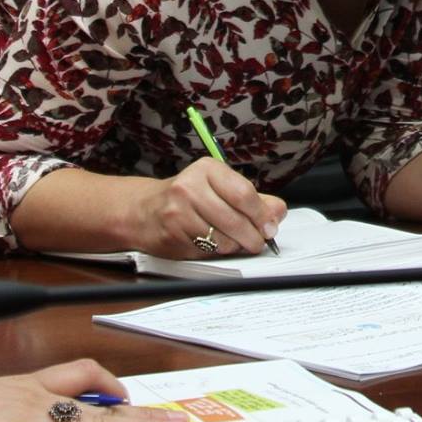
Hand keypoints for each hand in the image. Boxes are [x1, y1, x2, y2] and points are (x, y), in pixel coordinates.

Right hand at [127, 158, 285, 258]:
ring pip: (222, 239)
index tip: (270, 226)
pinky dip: (217, 252)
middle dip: (253, 236)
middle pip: (235, 219)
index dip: (262, 214)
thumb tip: (278, 211)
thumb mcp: (218, 187)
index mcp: (207, 169)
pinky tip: (213, 243)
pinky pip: (207, 250)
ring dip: (235, 246)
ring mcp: (178, 212)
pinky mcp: (172, 235)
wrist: (143, 211)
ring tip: (234, 241)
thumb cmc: (185, 198)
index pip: (244, 193)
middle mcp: (190, 187)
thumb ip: (251, 199)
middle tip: (258, 241)